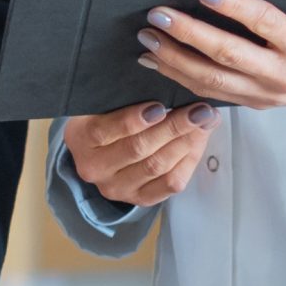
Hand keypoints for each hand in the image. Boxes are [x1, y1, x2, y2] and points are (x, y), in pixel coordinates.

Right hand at [61, 100, 217, 207]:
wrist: (100, 151)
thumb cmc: (107, 117)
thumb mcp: (105, 103)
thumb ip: (127, 96)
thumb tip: (169, 87)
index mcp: (80, 139)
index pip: (105, 130)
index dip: (134, 119)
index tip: (159, 105)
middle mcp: (94, 168)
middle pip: (137, 149)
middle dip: (172, 127)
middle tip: (198, 110)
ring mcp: (116, 187)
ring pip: (157, 167)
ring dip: (186, 142)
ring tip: (205, 122)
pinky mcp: (138, 198)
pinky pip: (169, 184)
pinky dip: (188, 160)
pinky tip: (198, 142)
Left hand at [137, 0, 285, 119]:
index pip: (264, 23)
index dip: (234, 7)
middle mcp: (284, 74)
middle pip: (227, 56)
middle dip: (187, 35)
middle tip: (157, 17)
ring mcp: (268, 94)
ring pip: (212, 81)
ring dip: (174, 61)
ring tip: (148, 41)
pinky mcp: (258, 103)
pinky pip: (214, 94)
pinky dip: (183, 79)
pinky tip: (160, 65)